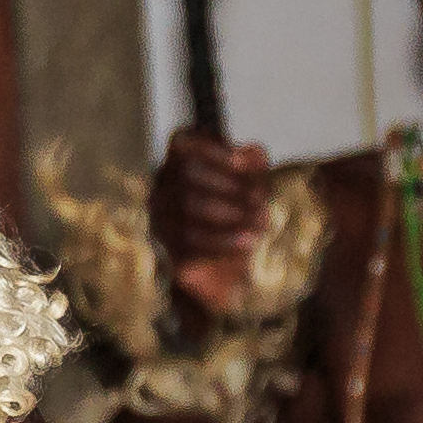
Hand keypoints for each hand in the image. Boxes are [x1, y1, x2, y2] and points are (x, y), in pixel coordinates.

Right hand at [148, 133, 282, 330]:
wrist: (233, 280)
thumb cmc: (241, 226)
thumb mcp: (257, 193)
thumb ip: (255, 169)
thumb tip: (252, 150)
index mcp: (181, 168)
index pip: (182, 142)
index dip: (212, 149)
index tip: (245, 164)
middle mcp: (163, 189)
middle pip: (186, 173)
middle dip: (229, 185)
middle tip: (261, 200)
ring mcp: (160, 219)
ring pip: (187, 205)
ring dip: (231, 213)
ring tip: (262, 222)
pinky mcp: (166, 249)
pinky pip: (189, 239)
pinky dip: (224, 240)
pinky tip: (248, 242)